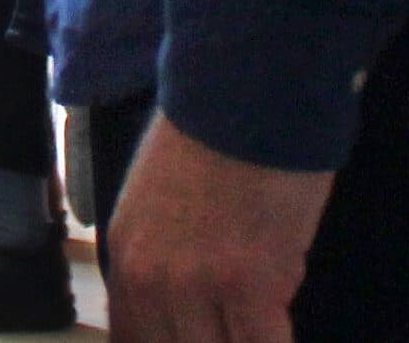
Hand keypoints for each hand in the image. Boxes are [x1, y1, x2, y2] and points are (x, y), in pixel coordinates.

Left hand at [106, 117, 334, 342]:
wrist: (248, 91)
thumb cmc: (215, 131)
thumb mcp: (159, 199)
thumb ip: (165, 257)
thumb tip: (193, 306)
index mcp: (126, 257)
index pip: (133, 340)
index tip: (199, 337)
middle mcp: (150, 279)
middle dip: (212, 339)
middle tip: (236, 325)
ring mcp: (197, 285)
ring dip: (245, 339)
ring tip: (263, 324)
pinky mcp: (249, 285)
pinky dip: (276, 342)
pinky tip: (282, 331)